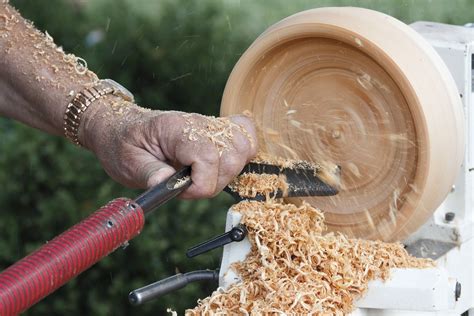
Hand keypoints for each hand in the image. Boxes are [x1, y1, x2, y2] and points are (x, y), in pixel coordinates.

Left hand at [80, 97, 257, 198]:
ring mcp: (210, 125)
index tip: (182, 191)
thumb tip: (166, 183)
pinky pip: (245, 135)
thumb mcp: (126, 162)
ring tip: (202, 177)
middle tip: (188, 186)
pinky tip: (220, 165)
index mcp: (174, 129)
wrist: (122, 127)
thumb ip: (148, 172)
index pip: (208, 156)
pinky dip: (241, 153)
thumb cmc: (123, 143)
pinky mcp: (217, 130)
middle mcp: (197, 123)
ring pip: (243, 146)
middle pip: (232, 154)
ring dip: (229, 170)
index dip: (202, 183)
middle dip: (215, 181)